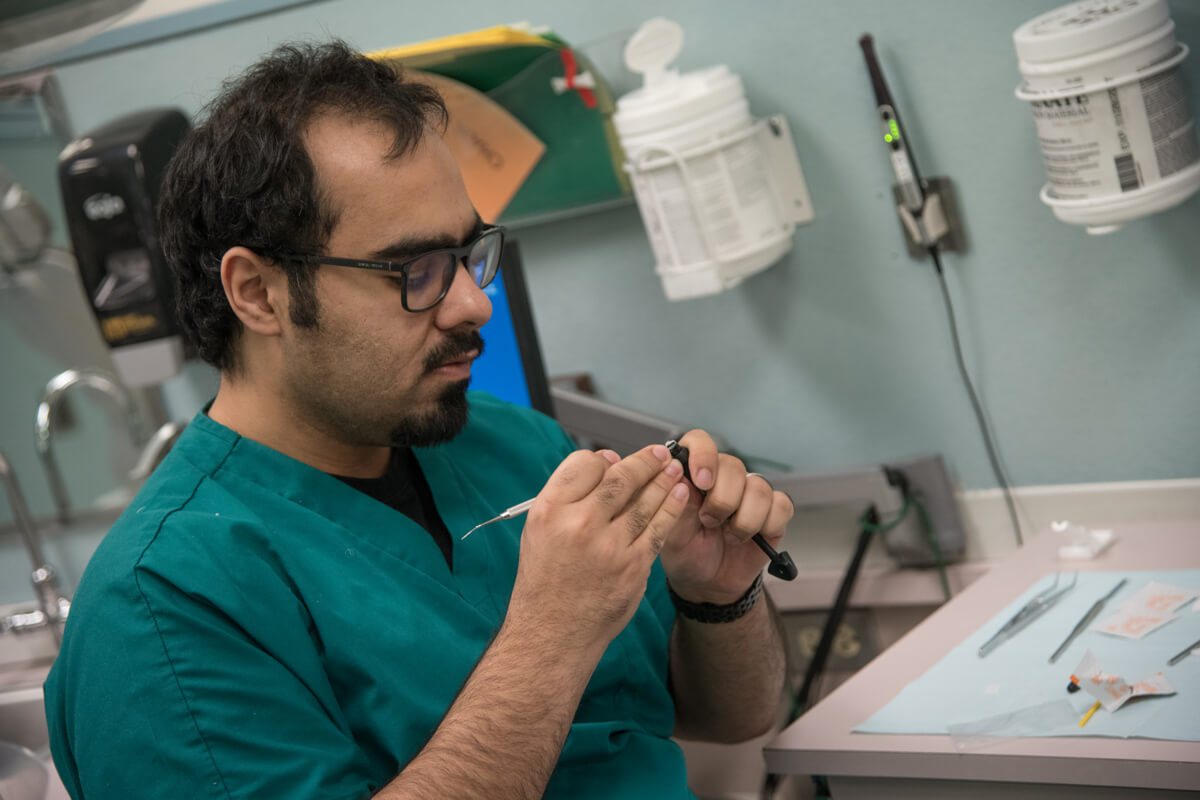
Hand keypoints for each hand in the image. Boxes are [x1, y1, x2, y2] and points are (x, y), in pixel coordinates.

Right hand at [507, 444, 690, 652]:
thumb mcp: (539, 530)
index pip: (583, 465)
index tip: (616, 459)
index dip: (603, 459)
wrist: (553, 631)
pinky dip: (672, 508)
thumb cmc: (546, 578)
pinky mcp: (633, 566)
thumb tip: (608, 461)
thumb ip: (569, 495)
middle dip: (645, 461)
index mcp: (549, 510)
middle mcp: (578, 524)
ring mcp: (608, 546)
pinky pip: (658, 529)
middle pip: (619, 478)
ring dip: (664, 480)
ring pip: (644, 501)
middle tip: (660, 453)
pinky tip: (680, 496)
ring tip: (674, 469)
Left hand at [659, 431, 793, 604]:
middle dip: (722, 500)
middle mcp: (724, 477)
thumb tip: (677, 471)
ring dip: (743, 519)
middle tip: (710, 523)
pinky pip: (781, 505)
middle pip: (734, 465)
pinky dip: (767, 525)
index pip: (700, 442)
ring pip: (759, 487)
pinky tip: (751, 538)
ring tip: (729, 535)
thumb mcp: (671, 532)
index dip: (704, 456)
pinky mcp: (772, 511)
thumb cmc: (686, 552)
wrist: (707, 583)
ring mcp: (750, 493)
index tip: (702, 482)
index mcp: (693, 474)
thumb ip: (674, 502)